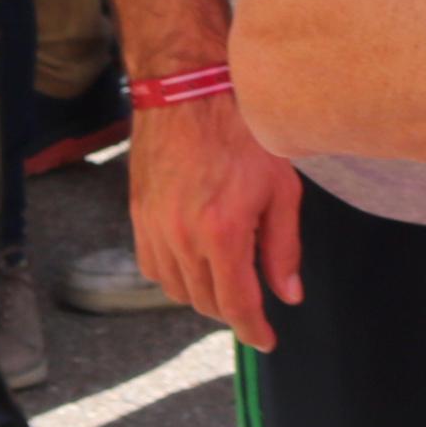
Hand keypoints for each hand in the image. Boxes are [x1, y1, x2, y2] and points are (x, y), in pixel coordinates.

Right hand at [125, 96, 302, 351]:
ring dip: (202, 295)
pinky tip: (193, 262)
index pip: (236, 304)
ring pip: (175, 289)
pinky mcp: (138, 212)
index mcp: (222, 232)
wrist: (187, 86)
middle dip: (233, 312)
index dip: (254, 330)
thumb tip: (288, 293)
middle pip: (205, 302)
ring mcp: (154, 225)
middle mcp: (182, 235)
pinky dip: (174, 275)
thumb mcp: (281, 188)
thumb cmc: (240, 128)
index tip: (266, 340)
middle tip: (253, 303)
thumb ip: (283, 248)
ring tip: (225, 281)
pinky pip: (152, 265)